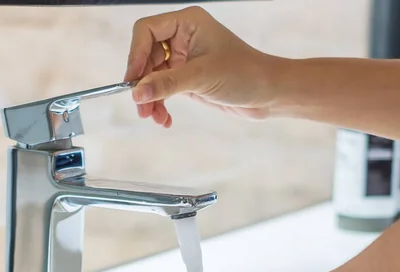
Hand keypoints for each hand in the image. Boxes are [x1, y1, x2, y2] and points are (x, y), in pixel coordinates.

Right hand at [124, 6, 286, 127]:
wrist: (268, 93)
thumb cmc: (244, 74)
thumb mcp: (202, 78)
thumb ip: (167, 84)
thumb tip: (137, 93)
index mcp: (187, 23)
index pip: (146, 31)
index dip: (135, 56)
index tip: (132, 82)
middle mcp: (183, 38)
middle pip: (146, 57)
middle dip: (143, 84)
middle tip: (142, 108)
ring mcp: (184, 59)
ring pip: (153, 77)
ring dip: (151, 99)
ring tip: (153, 118)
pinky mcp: (188, 79)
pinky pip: (164, 90)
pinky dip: (161, 105)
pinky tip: (165, 120)